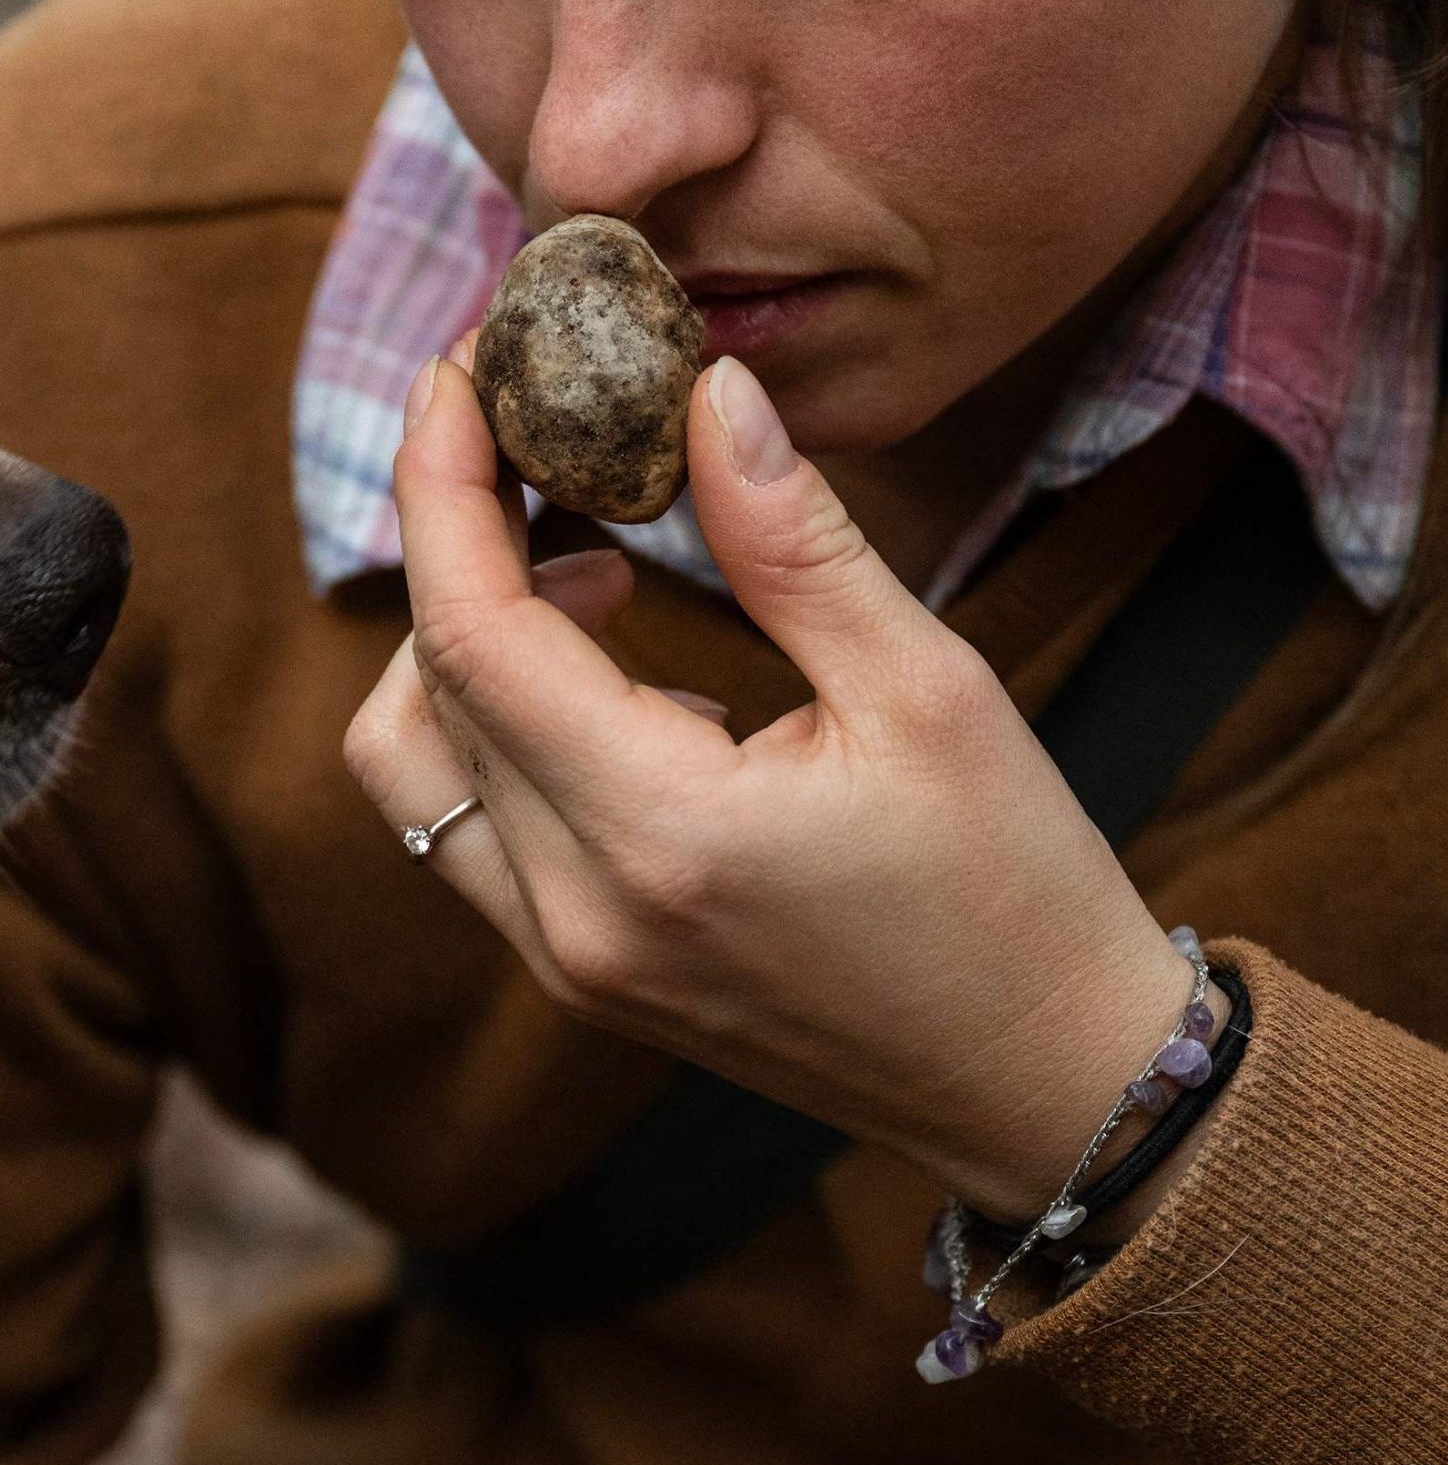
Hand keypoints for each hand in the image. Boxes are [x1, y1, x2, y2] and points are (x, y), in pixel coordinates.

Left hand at [344, 349, 1195, 1222]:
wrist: (1048, 1089)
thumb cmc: (1015, 889)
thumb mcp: (930, 691)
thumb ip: (793, 541)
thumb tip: (705, 392)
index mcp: (661, 836)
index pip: (470, 636)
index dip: (442, 489)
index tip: (455, 374)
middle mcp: (577, 913)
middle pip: (420, 690)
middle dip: (453, 544)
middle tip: (540, 450)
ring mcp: (563, 957)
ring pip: (415, 765)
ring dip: (465, 646)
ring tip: (603, 577)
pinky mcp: (576, 973)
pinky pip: (471, 825)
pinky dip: (502, 724)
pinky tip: (632, 683)